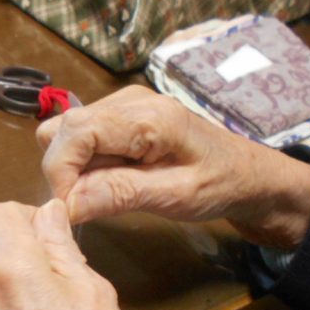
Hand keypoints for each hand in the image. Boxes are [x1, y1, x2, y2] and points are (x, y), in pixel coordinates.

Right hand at [36, 86, 309, 249]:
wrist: (249, 175)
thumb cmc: (220, 185)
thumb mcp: (174, 197)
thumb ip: (119, 195)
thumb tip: (66, 204)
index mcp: (146, 116)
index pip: (74, 133)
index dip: (60, 173)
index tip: (69, 209)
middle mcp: (128, 101)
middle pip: (62, 130)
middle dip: (63, 172)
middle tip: (89, 205)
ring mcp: (122, 105)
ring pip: (64, 132)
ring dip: (71, 168)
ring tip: (103, 192)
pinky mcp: (120, 117)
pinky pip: (81, 137)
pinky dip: (82, 164)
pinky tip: (108, 180)